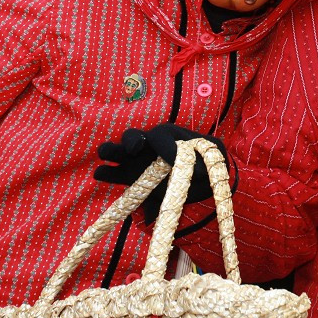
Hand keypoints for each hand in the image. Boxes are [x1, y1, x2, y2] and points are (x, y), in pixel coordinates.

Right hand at [95, 124, 230, 222]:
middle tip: (134, 149)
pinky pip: (113, 173)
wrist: (202, 182)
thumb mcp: (214, 154)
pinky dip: (107, 173)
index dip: (166, 147)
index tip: (177, 163)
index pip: (160, 135)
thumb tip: (197, 171)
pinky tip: (102, 174)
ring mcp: (137, 161)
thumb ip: (208, 156)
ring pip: (115, 150)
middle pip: (131, 136)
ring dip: (110, 152)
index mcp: (169, 135)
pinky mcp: (130, 179)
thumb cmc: (207, 161)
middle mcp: (150, 145)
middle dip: (130, 140)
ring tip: (106, 160)